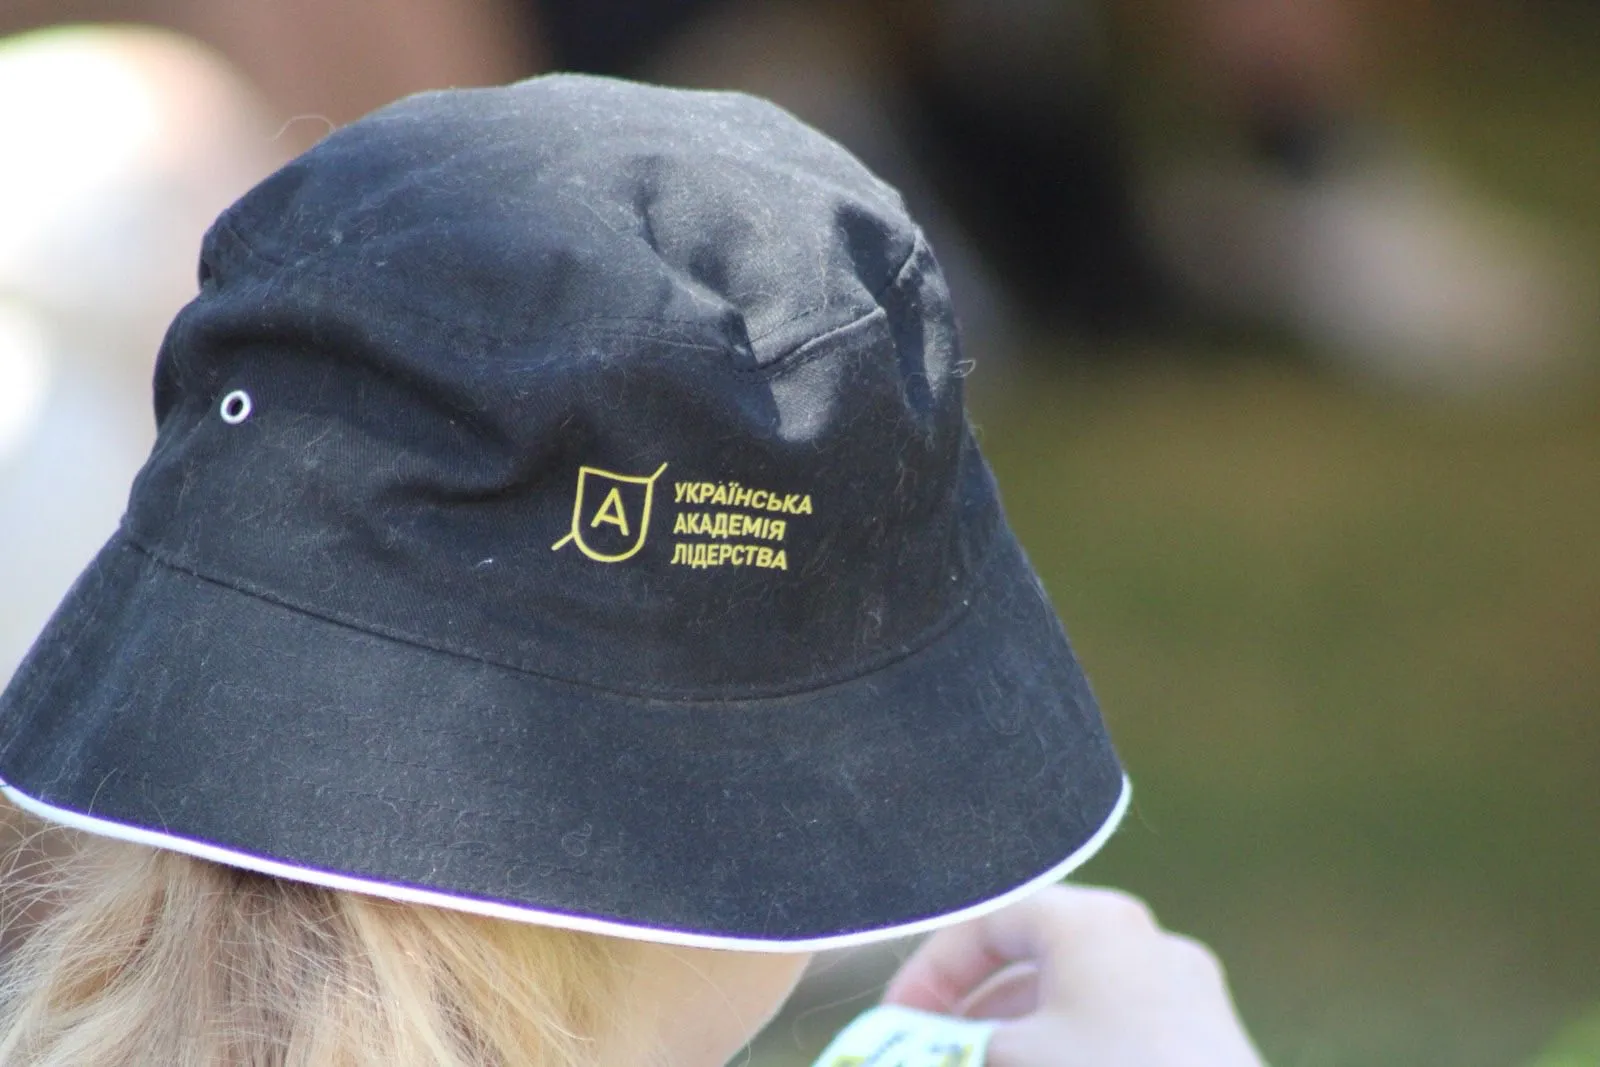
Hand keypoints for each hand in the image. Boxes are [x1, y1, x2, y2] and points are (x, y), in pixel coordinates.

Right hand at [882, 885, 1266, 1066]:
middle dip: (971, 1013)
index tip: (895, 1028)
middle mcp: (1145, 942)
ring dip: (1016, 1038)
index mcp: (1092, 922)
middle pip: (1032, 962)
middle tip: (930, 1055)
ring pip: (1074, 1004)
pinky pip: (1114, 1036)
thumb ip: (946, 1051)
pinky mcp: (1208, 1047)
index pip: (988, 923)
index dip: (930, 974)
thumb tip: (899, 1056)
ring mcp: (1185, 995)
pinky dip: (1066, 1054)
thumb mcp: (1008, 1062)